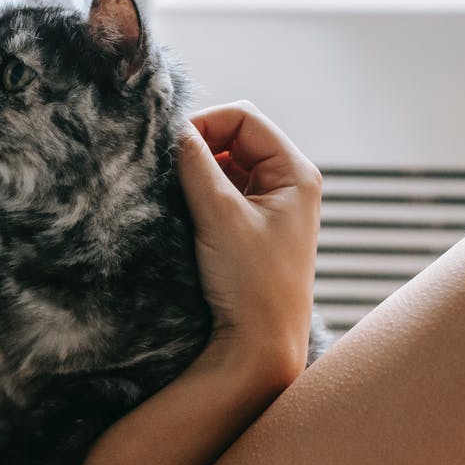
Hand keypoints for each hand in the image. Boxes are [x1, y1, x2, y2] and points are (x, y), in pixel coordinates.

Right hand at [174, 101, 322, 388]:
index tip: (169, 147)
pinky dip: (202, 193)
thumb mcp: (218, 214)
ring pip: (227, 164)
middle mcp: (290, 183)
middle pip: (235, 136)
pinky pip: (225, 191)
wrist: (260, 347)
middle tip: (168, 170)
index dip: (203, 123)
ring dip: (198, 172)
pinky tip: (186, 212)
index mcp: (296, 172)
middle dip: (199, 147)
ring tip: (176, 195)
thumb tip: (171, 126)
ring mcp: (274, 206)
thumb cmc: (251, 284)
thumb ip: (194, 163)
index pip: (243, 117)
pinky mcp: (256, 227)